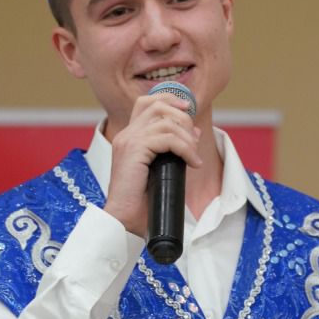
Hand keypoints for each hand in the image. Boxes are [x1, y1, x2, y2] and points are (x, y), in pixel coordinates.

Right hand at [102, 93, 202, 235]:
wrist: (124, 219)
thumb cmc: (141, 201)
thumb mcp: (162, 168)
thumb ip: (174, 149)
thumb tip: (195, 132)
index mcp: (128, 137)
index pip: (146, 103)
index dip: (169, 99)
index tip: (188, 109)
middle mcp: (126, 134)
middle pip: (157, 105)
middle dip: (183, 117)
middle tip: (194, 139)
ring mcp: (129, 140)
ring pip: (166, 121)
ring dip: (187, 137)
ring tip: (193, 156)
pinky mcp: (135, 150)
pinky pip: (169, 139)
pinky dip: (186, 149)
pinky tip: (192, 163)